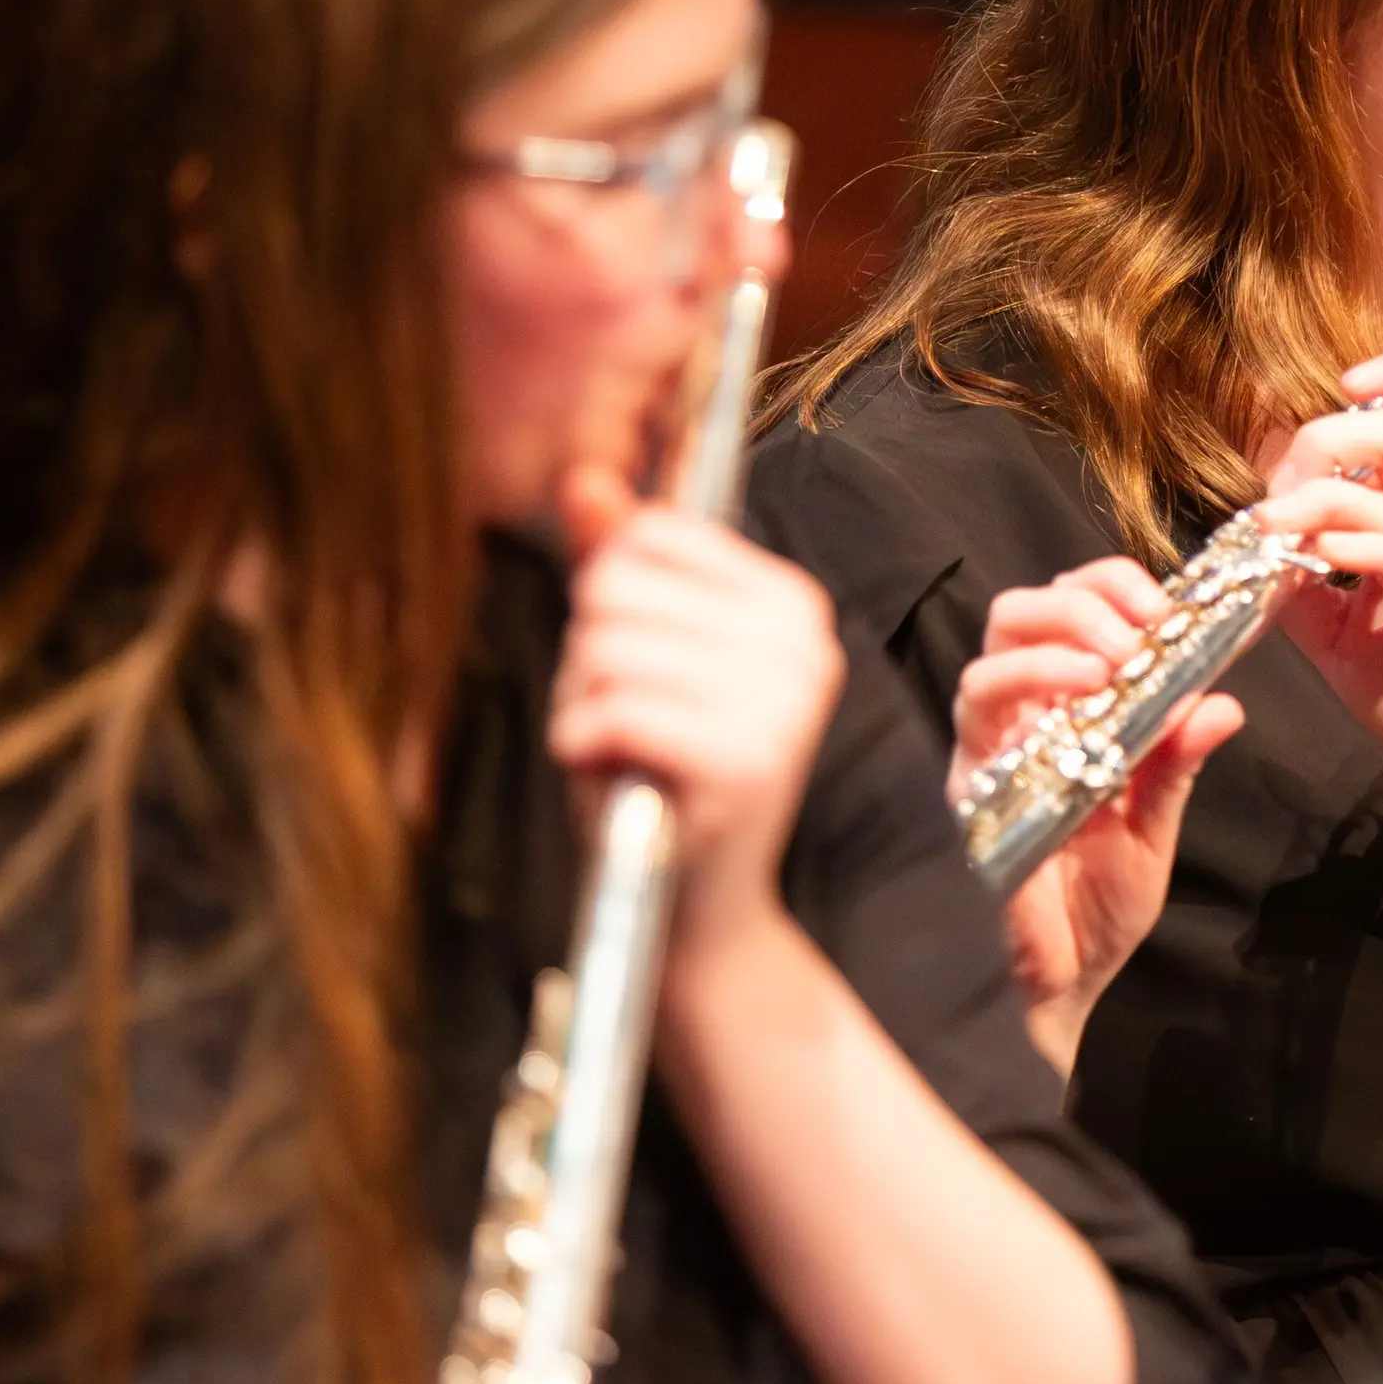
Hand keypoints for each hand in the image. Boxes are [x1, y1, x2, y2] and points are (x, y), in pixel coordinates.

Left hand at [552, 466, 841, 906]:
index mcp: (791, 602)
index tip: (639, 661)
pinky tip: (611, 771)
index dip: (608, 596)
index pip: (649, 535)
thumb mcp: (644, 653)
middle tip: (620, 716)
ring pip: (605, 649)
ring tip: (618, 747)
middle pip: (615, 588)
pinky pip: (613, 710)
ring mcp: (782, 704)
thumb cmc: (663, 770)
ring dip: (580, 705)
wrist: (697, 904)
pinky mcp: (746, 763)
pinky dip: (583, 743)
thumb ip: (618, 561)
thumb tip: (582, 478)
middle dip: (586, 656)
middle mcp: (802, 643)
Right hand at [951, 559, 1245, 1074]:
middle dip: (1090, 598)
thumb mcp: (1156, 823)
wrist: (1063, 982)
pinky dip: (1031, 681)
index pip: (1077, 610)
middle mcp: (1022, 714)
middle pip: (1028, 607)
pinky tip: (1079, 696)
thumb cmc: (1100, 905)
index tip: (1171, 608)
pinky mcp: (969, 777)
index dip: (1118, 589)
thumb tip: (1223, 702)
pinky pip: (977, 706)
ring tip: (1113, 661)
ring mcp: (991, 742)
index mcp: (1069, 710)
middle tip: (1144, 631)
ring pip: (998, 641)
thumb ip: (1178, 761)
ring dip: (1062, 631)